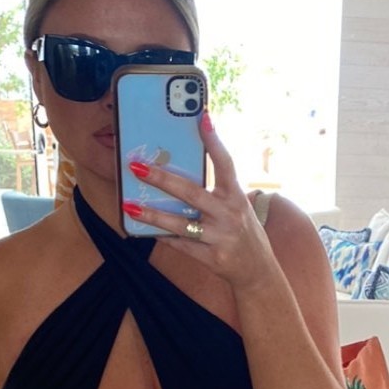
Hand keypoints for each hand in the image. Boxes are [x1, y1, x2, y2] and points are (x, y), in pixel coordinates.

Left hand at [121, 111, 275, 291]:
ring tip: (129, 206)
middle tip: (137, 166)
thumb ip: (217, 192)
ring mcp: (220, 238)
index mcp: (236, 197)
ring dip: (153, 215)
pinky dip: (163, 238)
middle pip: (192, 193)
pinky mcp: (212, 258)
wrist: (259, 271)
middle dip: (163, 179)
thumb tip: (182, 172)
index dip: (214, 141)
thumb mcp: (238, 207)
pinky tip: (144, 231)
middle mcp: (229, 215)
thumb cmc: (243, 232)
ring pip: (181, 224)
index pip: (226, 164)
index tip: (202, 117)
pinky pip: (181, 246)